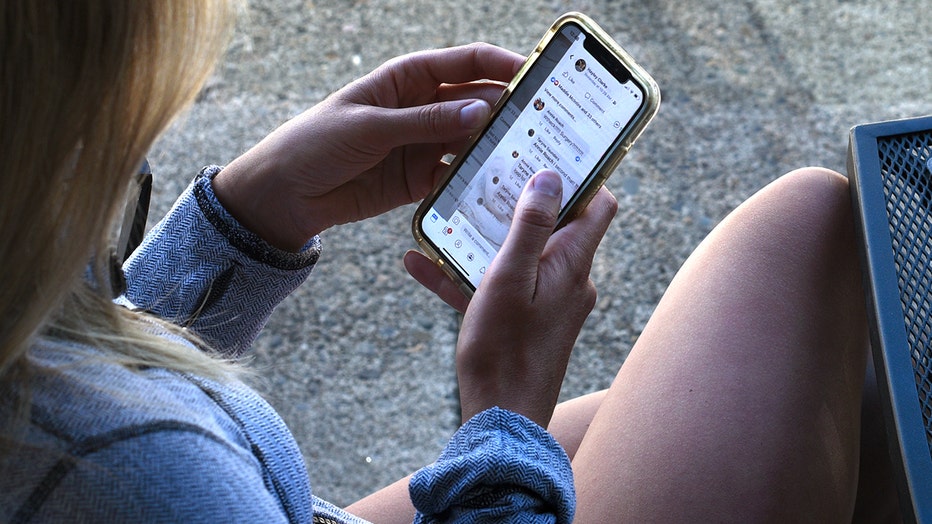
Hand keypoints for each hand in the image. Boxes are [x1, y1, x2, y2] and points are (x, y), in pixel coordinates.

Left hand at [213, 43, 523, 250]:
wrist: (285, 193)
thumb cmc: (317, 143)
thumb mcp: (370, 126)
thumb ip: (425, 121)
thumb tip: (482, 110)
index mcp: (408, 79)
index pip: (465, 62)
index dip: (501, 64)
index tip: (535, 75)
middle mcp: (423, 108)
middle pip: (477, 102)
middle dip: (509, 109)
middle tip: (545, 123)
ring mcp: (423, 144)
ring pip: (471, 141)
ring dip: (496, 148)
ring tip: (530, 159)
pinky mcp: (419, 179)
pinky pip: (456, 176)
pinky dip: (474, 181)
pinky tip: (498, 189)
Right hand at [405, 170, 617, 426]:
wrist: (500, 419)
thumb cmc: (504, 349)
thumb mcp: (510, 278)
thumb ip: (531, 227)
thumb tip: (551, 177)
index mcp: (572, 264)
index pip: (599, 205)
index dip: (583, 175)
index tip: (552, 150)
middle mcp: (569, 281)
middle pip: (555, 225)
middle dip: (520, 200)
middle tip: (487, 173)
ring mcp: (548, 303)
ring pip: (519, 256)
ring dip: (484, 238)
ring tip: (446, 216)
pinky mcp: (526, 322)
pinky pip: (498, 288)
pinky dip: (467, 276)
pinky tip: (420, 265)